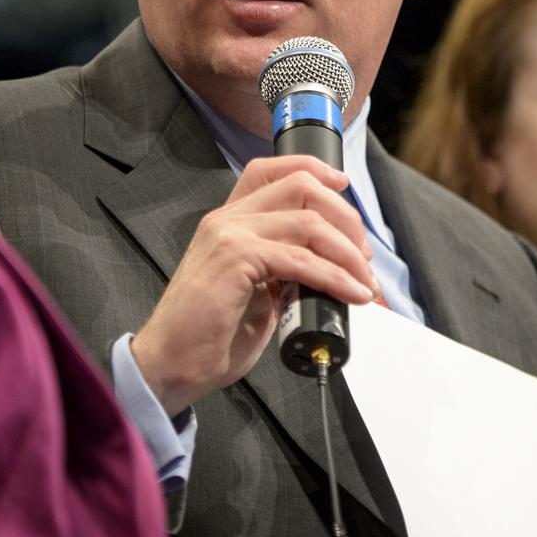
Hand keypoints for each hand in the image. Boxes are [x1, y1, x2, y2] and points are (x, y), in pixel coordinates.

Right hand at [131, 155, 377, 414]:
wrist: (172, 366)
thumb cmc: (210, 336)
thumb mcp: (255, 290)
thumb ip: (282, 268)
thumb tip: (330, 268)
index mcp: (229, 220)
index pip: (271, 170)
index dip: (313, 169)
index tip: (344, 187)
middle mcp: (228, 218)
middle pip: (301, 187)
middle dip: (345, 217)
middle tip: (364, 257)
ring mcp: (230, 235)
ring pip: (308, 222)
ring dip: (348, 253)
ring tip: (365, 283)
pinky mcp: (236, 259)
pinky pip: (300, 259)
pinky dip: (335, 277)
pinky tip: (352, 294)